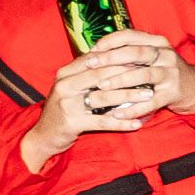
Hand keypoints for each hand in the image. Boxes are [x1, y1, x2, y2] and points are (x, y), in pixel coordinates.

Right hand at [18, 48, 148, 169]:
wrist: (43, 136)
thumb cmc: (63, 109)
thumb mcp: (71, 87)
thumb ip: (88, 74)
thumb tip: (116, 59)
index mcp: (66, 72)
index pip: (96, 59)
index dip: (120, 57)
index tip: (142, 57)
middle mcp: (65, 85)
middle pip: (102, 75)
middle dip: (129, 75)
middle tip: (151, 75)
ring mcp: (67, 104)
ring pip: (105, 97)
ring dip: (130, 97)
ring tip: (149, 96)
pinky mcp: (72, 122)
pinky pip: (102, 121)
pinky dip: (121, 122)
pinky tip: (136, 123)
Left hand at [82, 26, 194, 118]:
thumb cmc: (164, 72)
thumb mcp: (152, 57)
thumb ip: (130, 53)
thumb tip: (96, 53)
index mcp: (157, 42)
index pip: (131, 35)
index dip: (110, 41)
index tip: (92, 49)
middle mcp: (165, 55)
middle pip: (136, 52)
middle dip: (110, 58)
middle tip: (91, 65)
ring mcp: (171, 74)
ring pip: (143, 75)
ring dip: (120, 81)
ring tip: (101, 87)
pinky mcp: (173, 94)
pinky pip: (150, 102)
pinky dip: (133, 109)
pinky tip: (117, 114)